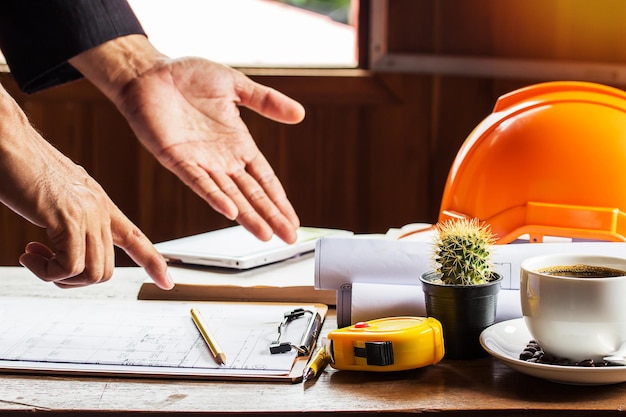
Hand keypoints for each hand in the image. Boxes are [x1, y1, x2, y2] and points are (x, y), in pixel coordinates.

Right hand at [0, 86, 172, 289]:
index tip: (167, 282)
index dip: (153, 262)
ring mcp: (86, 214)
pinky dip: (47, 272)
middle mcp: (98, 209)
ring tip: (34, 258)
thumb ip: (69, 214)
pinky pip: (69, 267)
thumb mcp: (56, 194)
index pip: (135, 238)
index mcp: (99, 203)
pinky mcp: (67, 218)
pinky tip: (28, 254)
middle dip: (73, 281)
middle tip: (44, 266)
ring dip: (58, 278)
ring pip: (91, 274)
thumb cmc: (22, 166)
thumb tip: (66, 238)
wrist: (9, 141)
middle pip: (106, 271)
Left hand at [70, 36, 304, 243]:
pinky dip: (215, 196)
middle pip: (252, 194)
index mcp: (238, 144)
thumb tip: (300, 114)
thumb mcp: (236, 85)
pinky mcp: (176, 158)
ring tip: (266, 235)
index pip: (265, 179)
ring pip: (229, 195)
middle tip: (289, 238)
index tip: (293, 221)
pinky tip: (230, 211)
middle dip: (271, 216)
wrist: (150, 72)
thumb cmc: (189, 76)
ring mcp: (200, 162)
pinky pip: (198, 181)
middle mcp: (221, 159)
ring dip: (247, 216)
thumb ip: (266, 101)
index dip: (280, 200)